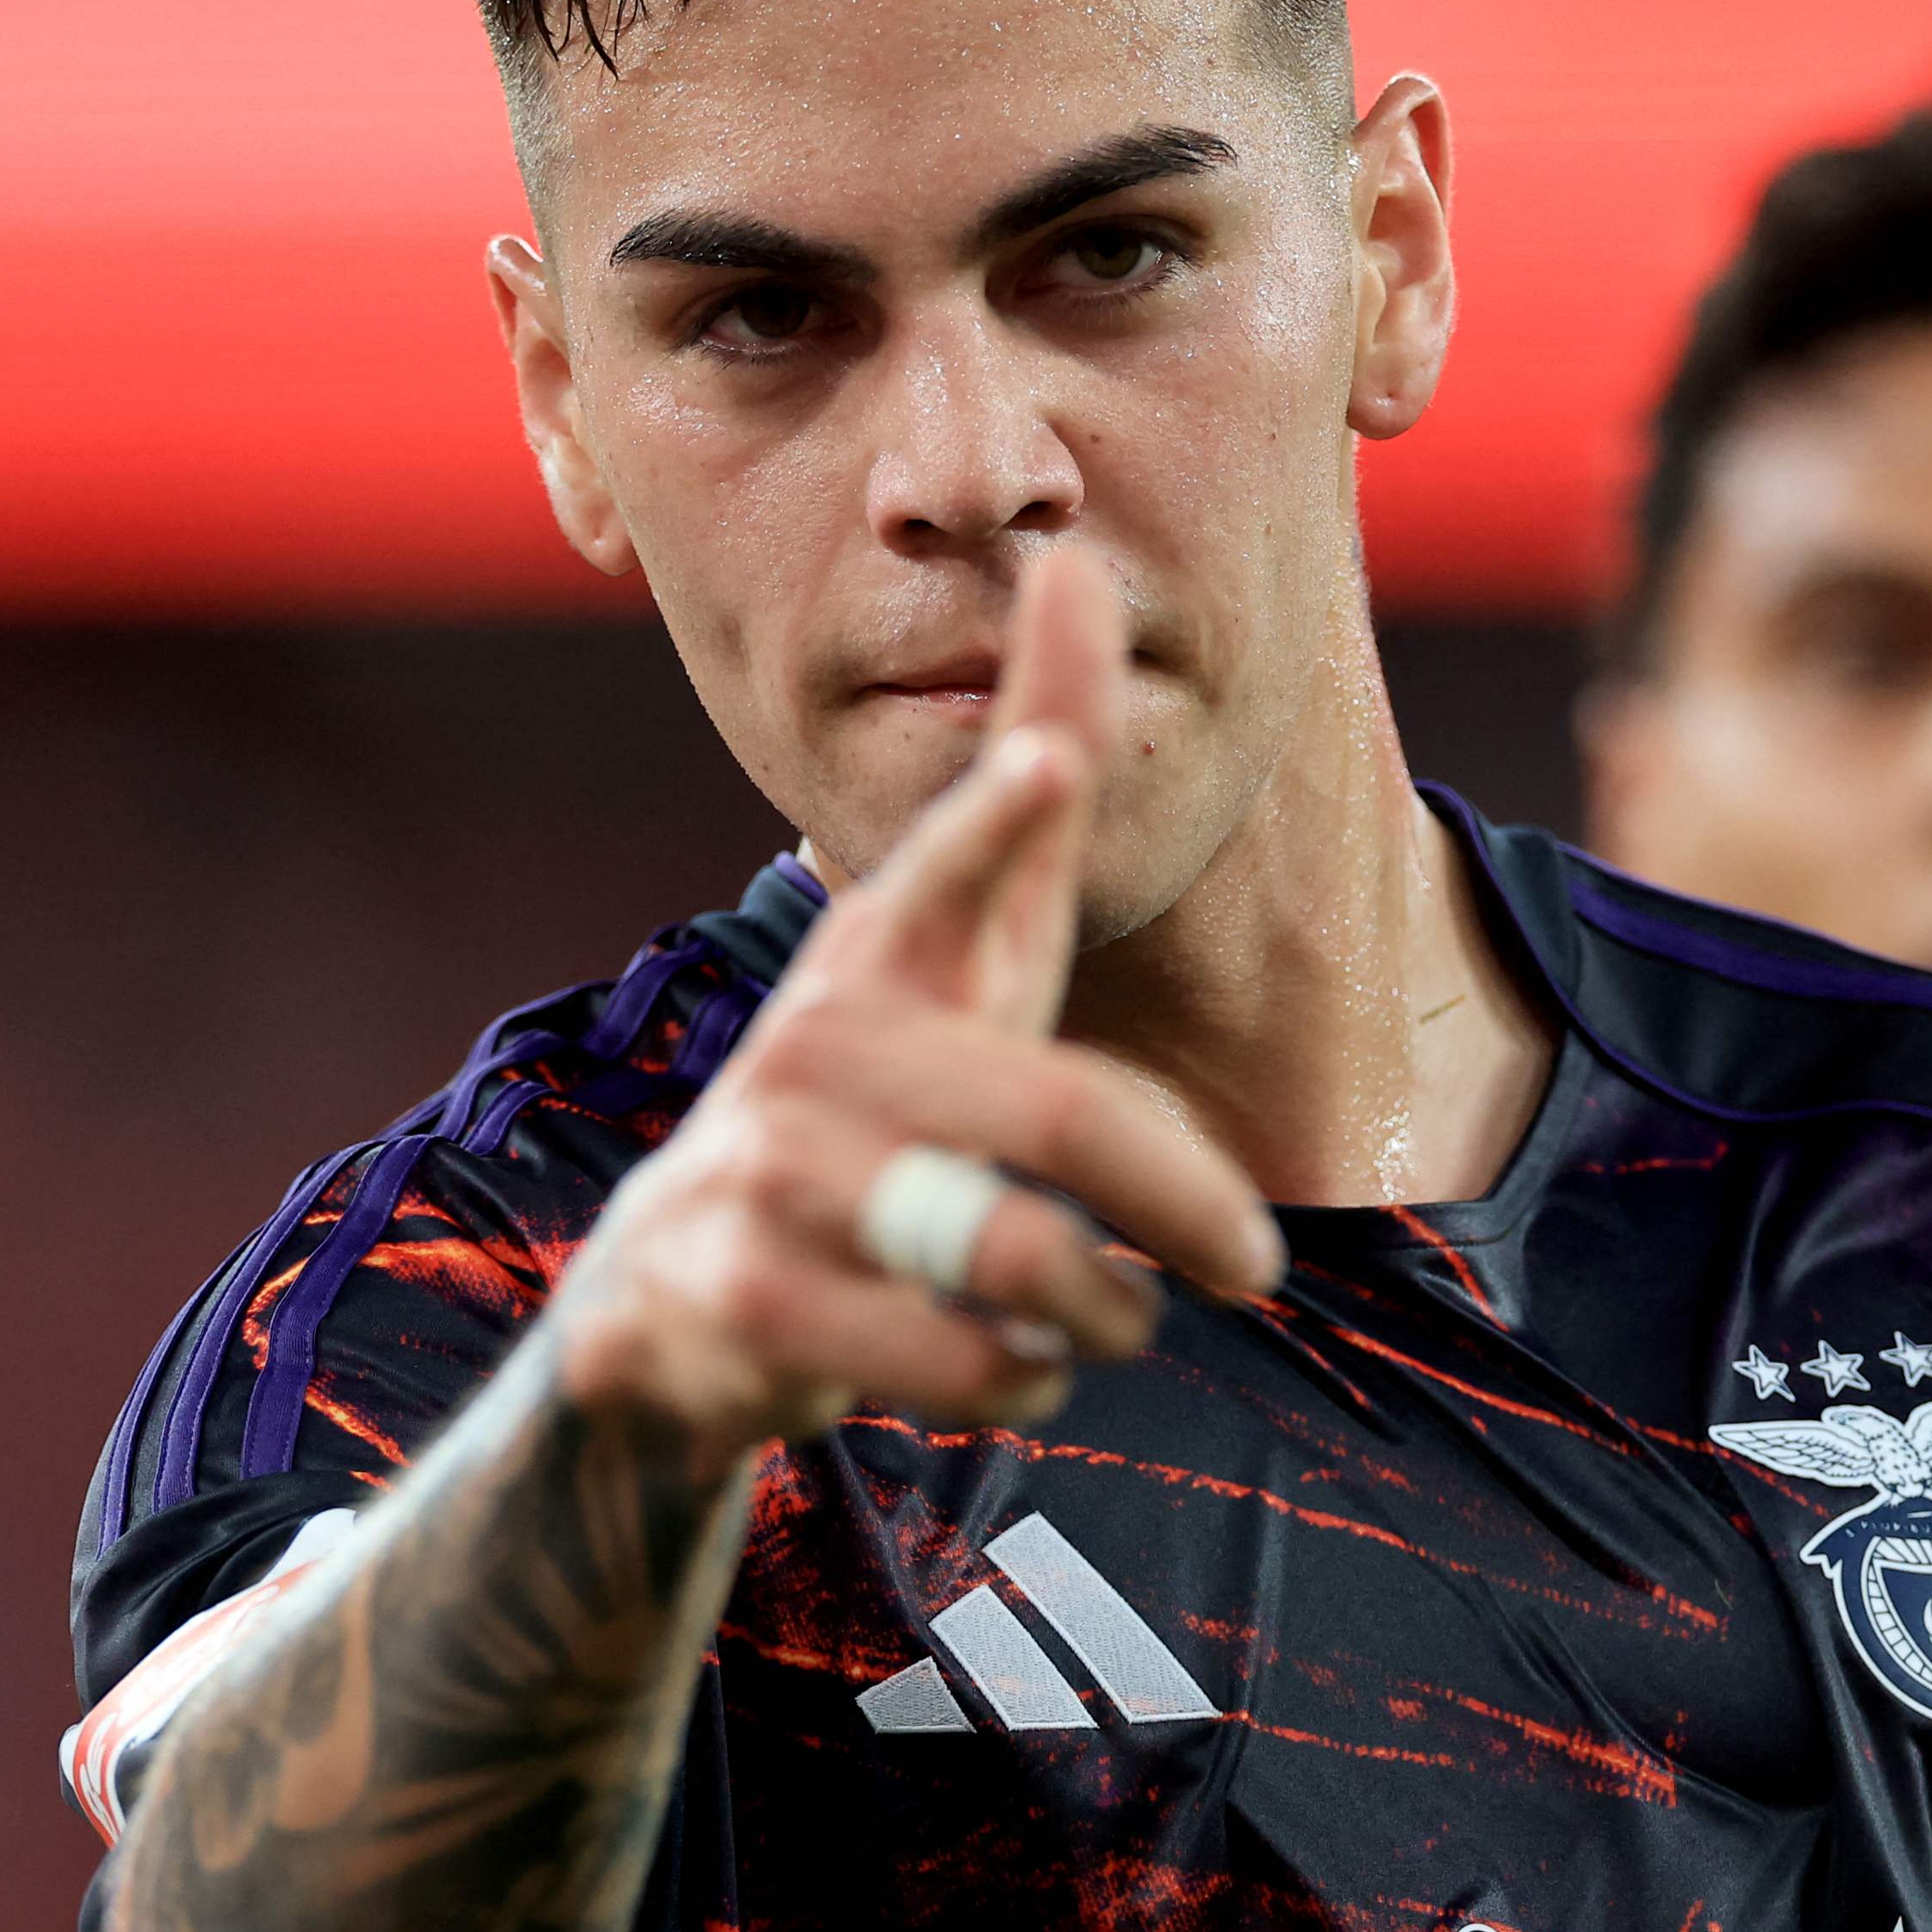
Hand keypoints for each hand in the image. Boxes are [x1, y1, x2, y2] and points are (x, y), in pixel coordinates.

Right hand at [543, 552, 1286, 1465]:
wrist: (678, 1292)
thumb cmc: (879, 1086)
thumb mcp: (965, 942)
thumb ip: (1028, 778)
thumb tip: (1079, 559)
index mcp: (882, 957)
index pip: (942, 873)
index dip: (998, 824)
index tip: (1052, 768)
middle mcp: (814, 1050)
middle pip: (1044, 1110)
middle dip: (1173, 1194)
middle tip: (1254, 1263)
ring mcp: (762, 1174)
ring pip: (997, 1247)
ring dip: (1094, 1303)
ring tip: (1114, 1318)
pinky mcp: (731, 1297)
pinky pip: (935, 1353)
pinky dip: (1010, 1372)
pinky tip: (1016, 1365)